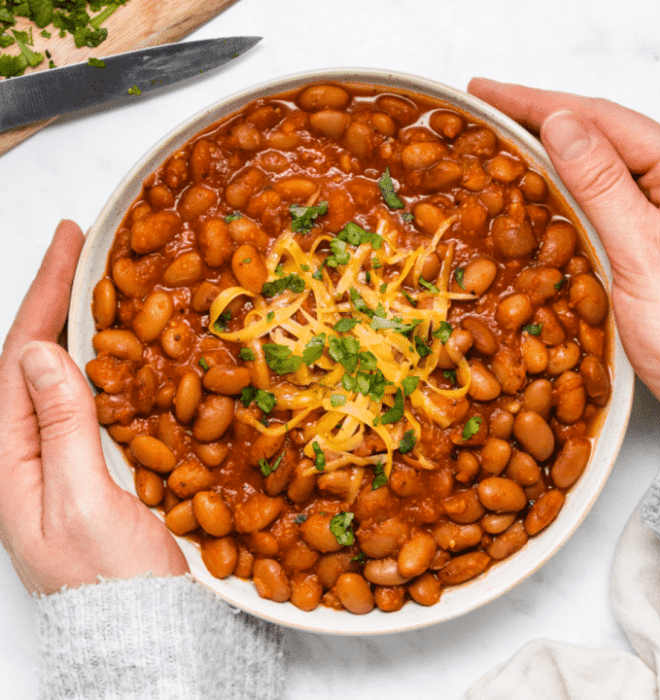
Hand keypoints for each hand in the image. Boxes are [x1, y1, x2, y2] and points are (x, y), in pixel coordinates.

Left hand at [0, 220, 187, 595]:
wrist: (145, 631)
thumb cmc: (114, 582)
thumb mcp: (85, 505)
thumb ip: (63, 429)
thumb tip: (45, 354)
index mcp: (9, 461)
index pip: (20, 358)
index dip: (46, 296)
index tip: (69, 243)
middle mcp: (28, 452)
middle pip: (35, 358)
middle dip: (56, 298)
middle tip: (82, 248)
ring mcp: (61, 458)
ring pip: (63, 374)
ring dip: (79, 324)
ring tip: (97, 282)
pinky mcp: (92, 466)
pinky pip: (91, 399)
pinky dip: (105, 361)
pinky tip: (120, 345)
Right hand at [468, 79, 659, 414]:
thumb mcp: (644, 253)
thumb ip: (602, 185)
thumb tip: (560, 124)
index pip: (603, 121)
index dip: (540, 102)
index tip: (489, 93)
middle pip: (599, 136)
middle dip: (540, 119)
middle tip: (485, 109)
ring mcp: (659, 215)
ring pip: (594, 168)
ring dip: (546, 151)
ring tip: (501, 140)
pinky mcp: (643, 243)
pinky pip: (596, 202)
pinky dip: (558, 190)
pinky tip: (534, 187)